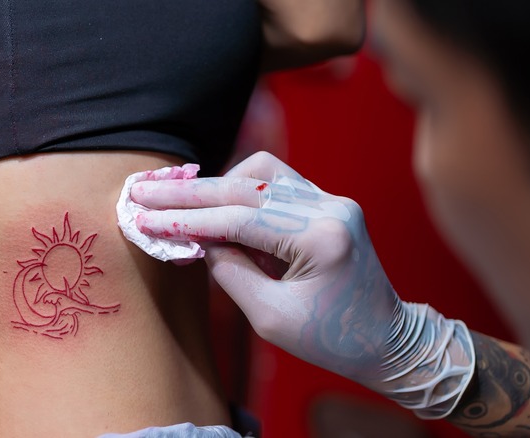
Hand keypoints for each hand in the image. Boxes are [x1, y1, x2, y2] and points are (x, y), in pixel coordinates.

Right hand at [131, 152, 473, 417]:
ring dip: (217, 186)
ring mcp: (331, 200)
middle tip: (144, 192)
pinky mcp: (327, 203)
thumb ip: (230, 273)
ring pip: (260, 172)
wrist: (385, 339)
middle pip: (245, 185)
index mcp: (322, 238)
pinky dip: (241, 192)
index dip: (186, 219)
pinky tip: (217, 207)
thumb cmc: (331, 340)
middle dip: (189, 191)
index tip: (145, 218)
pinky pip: (275, 183)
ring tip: (180, 204)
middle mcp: (330, 207)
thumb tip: (198, 239)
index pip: (238, 219)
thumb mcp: (271, 318)